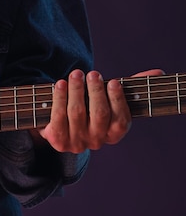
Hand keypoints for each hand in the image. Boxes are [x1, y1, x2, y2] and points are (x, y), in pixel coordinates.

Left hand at [38, 68, 163, 152]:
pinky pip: (58, 117)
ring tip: (76, 74)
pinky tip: (61, 84)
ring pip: (77, 113)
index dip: (117, 100)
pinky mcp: (57, 140)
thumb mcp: (108, 100)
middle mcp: (96, 141)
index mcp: (113, 134)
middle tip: (93, 73)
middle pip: (99, 114)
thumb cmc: (89, 108)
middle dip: (96, 91)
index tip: (113, 81)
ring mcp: (76, 142)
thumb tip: (158, 72)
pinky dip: (59, 98)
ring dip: (76, 90)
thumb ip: (131, 87)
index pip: (121, 120)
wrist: (58, 126)